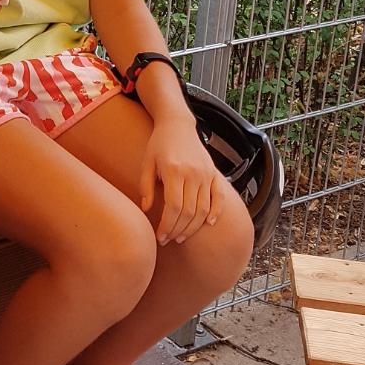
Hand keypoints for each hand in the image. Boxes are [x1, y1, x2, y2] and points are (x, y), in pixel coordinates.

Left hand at [139, 116, 226, 245]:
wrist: (178, 125)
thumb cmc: (158, 145)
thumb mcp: (146, 163)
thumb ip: (145, 187)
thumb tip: (146, 210)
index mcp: (174, 171)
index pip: (174, 207)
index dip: (167, 226)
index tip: (160, 236)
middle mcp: (193, 173)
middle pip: (189, 212)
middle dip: (178, 230)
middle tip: (168, 239)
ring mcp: (206, 173)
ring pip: (204, 208)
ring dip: (193, 226)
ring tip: (181, 236)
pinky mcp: (214, 173)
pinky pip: (219, 197)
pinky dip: (216, 212)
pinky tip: (208, 224)